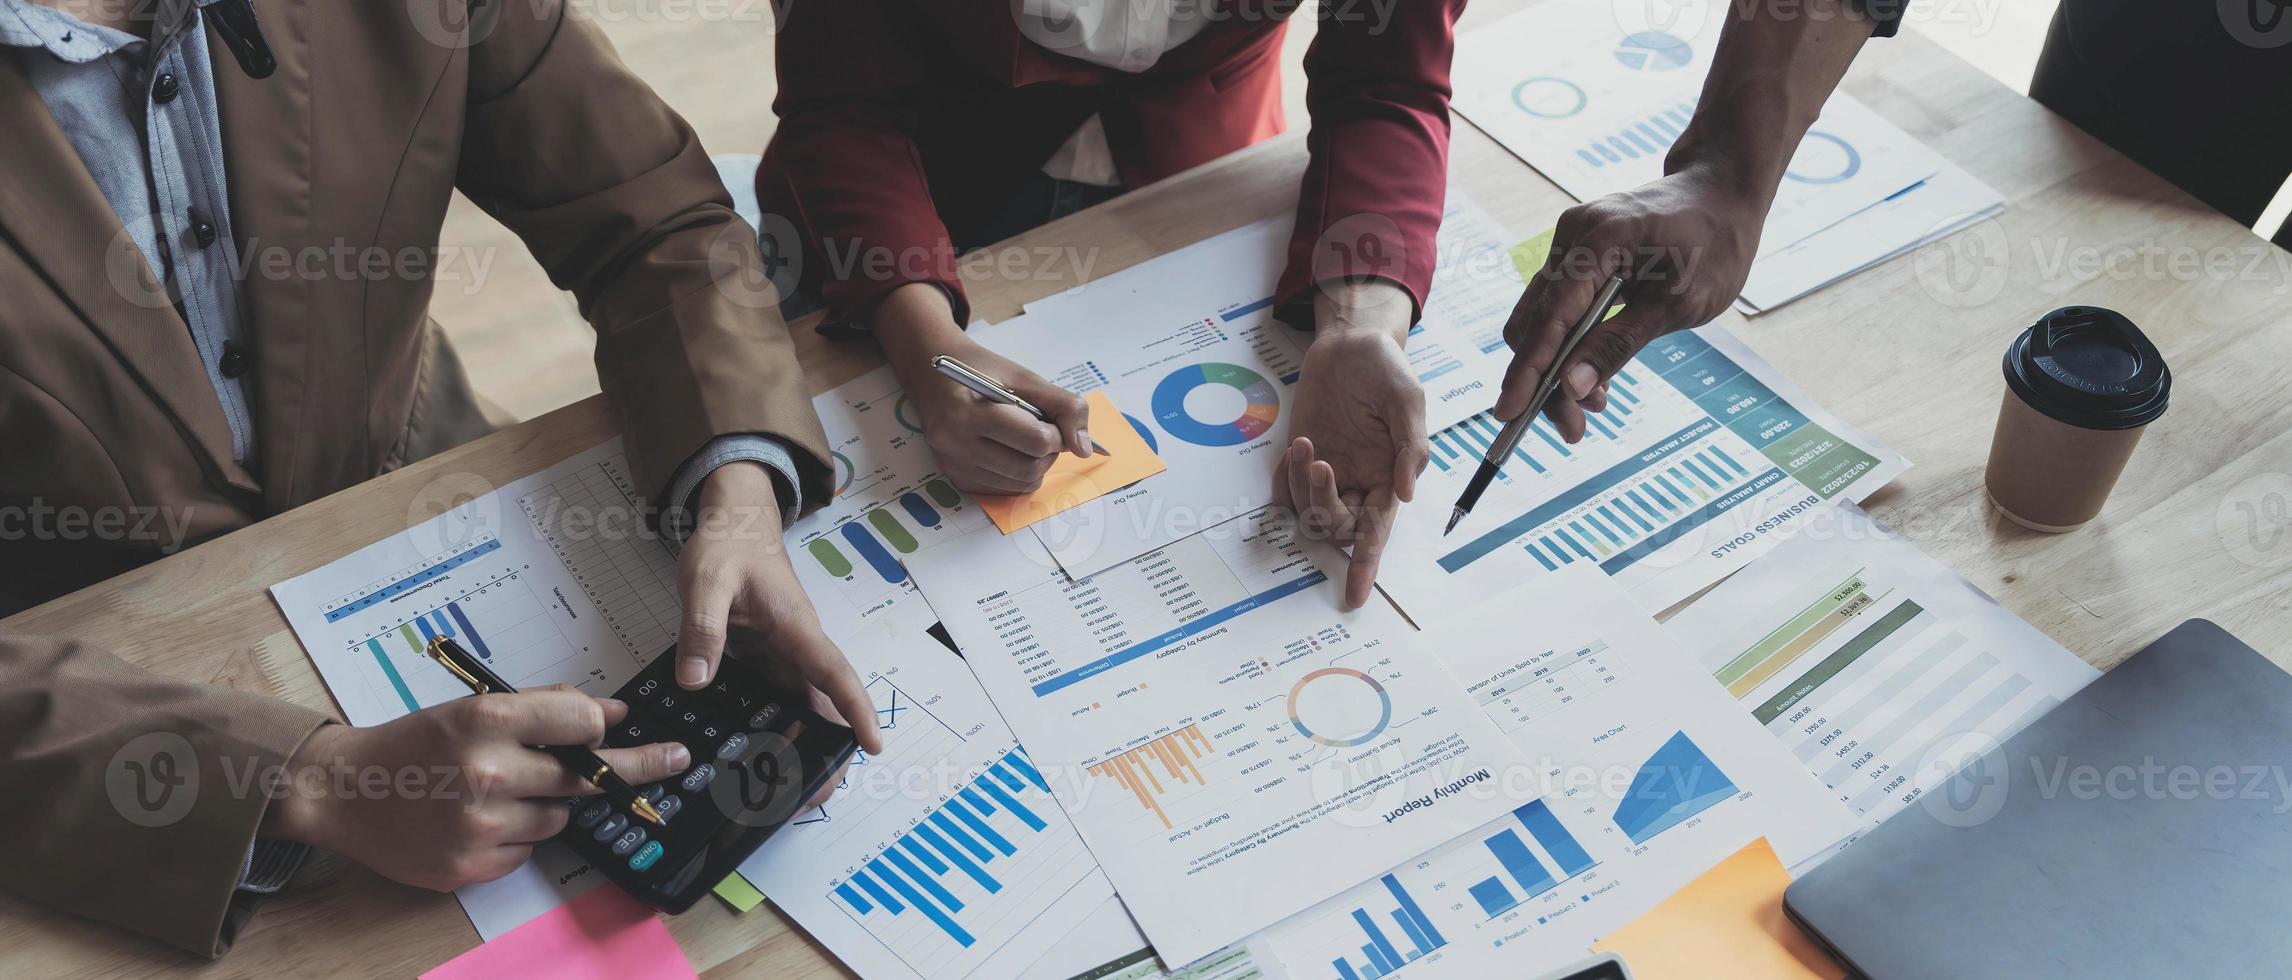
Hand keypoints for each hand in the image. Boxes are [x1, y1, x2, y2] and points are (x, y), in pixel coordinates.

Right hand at [264, 689, 691, 889]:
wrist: (342, 791)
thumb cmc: (414, 743)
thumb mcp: (472, 707)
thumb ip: (544, 709)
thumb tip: (613, 715)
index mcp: (487, 719)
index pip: (580, 721)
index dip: (598, 726)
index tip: (614, 728)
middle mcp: (487, 771)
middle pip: (584, 776)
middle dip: (628, 768)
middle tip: (675, 759)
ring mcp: (480, 824)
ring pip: (558, 819)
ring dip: (545, 806)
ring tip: (498, 792)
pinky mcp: (471, 866)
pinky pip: (527, 851)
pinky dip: (516, 837)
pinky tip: (477, 821)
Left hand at [675, 461, 884, 764]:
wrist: (734, 524)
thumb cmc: (728, 547)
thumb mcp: (707, 582)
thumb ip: (702, 629)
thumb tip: (695, 682)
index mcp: (795, 627)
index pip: (834, 673)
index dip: (855, 710)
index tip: (873, 745)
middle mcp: (798, 647)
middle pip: (826, 703)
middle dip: (832, 748)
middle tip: (822, 793)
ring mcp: (785, 655)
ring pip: (804, 706)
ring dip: (804, 745)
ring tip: (792, 791)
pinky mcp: (768, 659)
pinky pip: (777, 699)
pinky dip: (777, 729)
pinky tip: (760, 757)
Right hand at [875, 283, 1095, 494]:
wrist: (931, 373)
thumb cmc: (980, 371)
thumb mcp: (1024, 376)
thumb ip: (1063, 406)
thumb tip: (1084, 448)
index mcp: (968, 411)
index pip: (1035, 440)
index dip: (1057, 433)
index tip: (1052, 419)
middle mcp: (954, 443)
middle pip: (1030, 467)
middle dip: (1049, 452)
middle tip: (1042, 430)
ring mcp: (953, 464)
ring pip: (1021, 483)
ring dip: (1037, 464)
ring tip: (1025, 438)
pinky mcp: (955, 478)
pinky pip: (1005, 489)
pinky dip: (1018, 473)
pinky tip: (1008, 449)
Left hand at [1273, 280, 1428, 610]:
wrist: (1350, 342)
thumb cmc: (1387, 371)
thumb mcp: (1409, 402)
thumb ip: (1411, 449)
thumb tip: (1405, 493)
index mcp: (1388, 478)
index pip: (1376, 534)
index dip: (1366, 566)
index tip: (1354, 597)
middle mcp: (1357, 482)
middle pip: (1335, 525)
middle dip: (1322, 502)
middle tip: (1319, 462)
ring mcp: (1326, 470)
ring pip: (1306, 507)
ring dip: (1301, 483)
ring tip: (1306, 443)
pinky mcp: (1299, 455)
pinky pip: (1283, 488)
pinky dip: (1282, 478)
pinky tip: (1293, 450)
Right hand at [1496, 159, 1769, 439]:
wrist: (1721, 193)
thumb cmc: (1715, 243)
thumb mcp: (1679, 303)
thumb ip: (1619, 343)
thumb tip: (1570, 386)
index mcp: (1600, 240)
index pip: (1550, 317)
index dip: (1528, 371)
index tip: (1508, 415)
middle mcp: (1572, 237)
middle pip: (1535, 323)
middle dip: (1544, 380)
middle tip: (1573, 429)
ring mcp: (1569, 243)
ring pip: (1540, 319)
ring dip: (1555, 366)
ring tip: (1590, 406)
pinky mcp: (1575, 255)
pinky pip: (1556, 306)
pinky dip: (1567, 343)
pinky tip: (1589, 373)